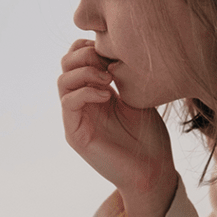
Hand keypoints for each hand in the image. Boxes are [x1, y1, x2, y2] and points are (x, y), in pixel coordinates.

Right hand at [58, 39, 178, 216]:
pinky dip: (86, 91)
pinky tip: (108, 95)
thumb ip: (122, 74)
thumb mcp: (137, 96)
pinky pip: (68, 102)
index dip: (90, 46)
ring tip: (109, 79)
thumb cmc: (150, 136)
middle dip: (85, 55)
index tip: (113, 50)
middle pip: (66, 64)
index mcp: (94, 91)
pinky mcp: (74, 133)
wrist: (153, 170)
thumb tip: (114, 49)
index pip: (77, 57)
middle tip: (109, 64)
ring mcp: (76, 118)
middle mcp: (81, 102)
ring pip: (63, 81)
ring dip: (85, 72)